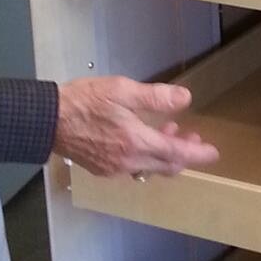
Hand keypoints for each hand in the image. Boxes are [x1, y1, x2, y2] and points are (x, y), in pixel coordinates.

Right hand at [52, 77, 219, 178]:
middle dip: (183, 154)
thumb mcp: (122, 90)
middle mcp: (128, 162)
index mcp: (136, 143)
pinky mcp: (102, 169)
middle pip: (166, 166)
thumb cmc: (83, 101)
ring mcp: (114, 169)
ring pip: (150, 168)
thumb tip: (185, 98)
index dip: (197, 153)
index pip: (176, 153)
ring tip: (168, 132)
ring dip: (164, 154)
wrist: (46, 120)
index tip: (213, 152)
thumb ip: (155, 97)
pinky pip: (133, 168)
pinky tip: (141, 140)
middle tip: (192, 136)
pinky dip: (146, 156)